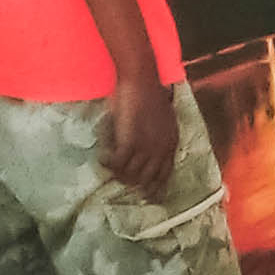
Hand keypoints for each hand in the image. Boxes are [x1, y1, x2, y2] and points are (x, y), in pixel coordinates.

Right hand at [100, 73, 176, 200]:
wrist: (142, 80)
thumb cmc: (151, 93)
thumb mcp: (164, 119)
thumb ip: (160, 136)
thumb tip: (149, 148)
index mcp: (171, 144)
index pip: (165, 175)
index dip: (156, 187)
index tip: (147, 195)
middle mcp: (161, 150)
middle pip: (147, 179)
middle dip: (134, 184)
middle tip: (122, 183)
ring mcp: (146, 148)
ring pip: (131, 174)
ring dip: (118, 173)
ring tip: (110, 166)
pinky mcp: (130, 143)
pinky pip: (117, 164)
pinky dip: (108, 163)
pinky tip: (102, 158)